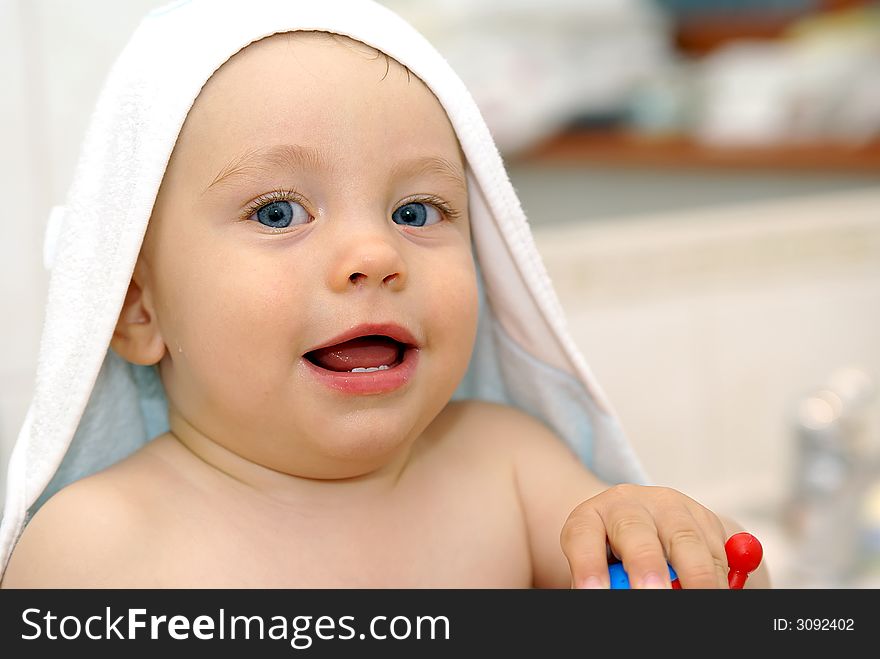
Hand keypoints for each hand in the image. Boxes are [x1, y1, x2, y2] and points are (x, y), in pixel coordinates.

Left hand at [560, 484, 728, 588]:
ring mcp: (666, 506)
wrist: (635, 523)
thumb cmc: (608, 556)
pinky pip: (715, 546)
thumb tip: (609, 592)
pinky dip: (717, 575)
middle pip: (635, 531)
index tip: (594, 592)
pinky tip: (712, 588)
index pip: (583, 537)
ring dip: (696, 576)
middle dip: (646, 566)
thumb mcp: (596, 565)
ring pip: (685, 538)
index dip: (588, 566)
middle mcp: (626, 504)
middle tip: (652, 592)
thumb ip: (604, 582)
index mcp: (589, 518)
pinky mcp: (701, 515)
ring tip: (697, 597)